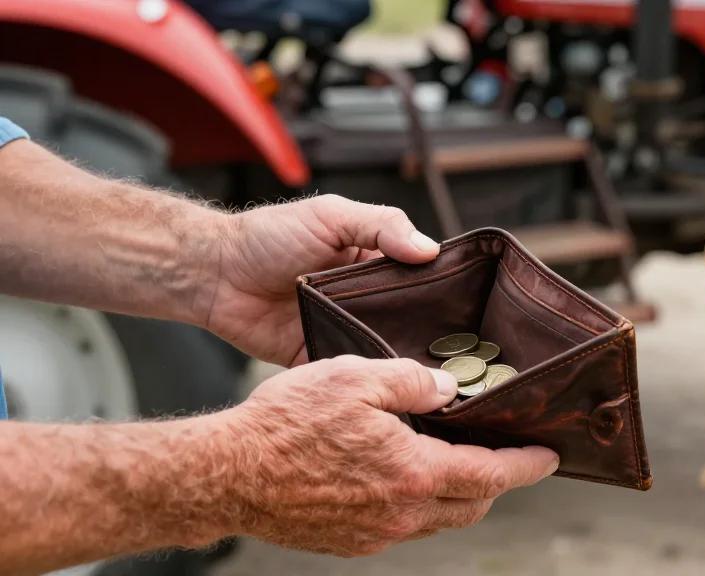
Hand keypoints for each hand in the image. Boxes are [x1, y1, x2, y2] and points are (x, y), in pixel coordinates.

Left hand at [203, 195, 439, 365]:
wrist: (216, 274)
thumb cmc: (271, 236)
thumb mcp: (332, 216)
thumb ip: (382, 226)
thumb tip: (430, 249)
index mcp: (374, 263)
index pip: (421, 279)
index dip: (443, 292)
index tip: (469, 310)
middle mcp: (365, 299)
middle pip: (409, 320)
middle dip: (429, 334)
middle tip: (460, 353)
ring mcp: (345, 330)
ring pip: (385, 349)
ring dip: (401, 359)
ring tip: (433, 377)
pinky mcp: (321, 357)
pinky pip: (351, 373)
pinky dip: (367, 380)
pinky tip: (389, 387)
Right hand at [225, 356, 558, 555]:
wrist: (227, 474)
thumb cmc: (286, 424)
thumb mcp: (355, 377)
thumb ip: (412, 381)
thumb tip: (447, 389)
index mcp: (413, 473)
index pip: (492, 474)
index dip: (527, 465)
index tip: (549, 457)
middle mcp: (401, 513)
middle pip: (472, 505)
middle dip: (497, 481)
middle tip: (506, 455)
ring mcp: (375, 534)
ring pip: (439, 520)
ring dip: (460, 494)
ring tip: (459, 461)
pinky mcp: (350, 542)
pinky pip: (404, 527)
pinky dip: (422, 504)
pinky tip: (406, 477)